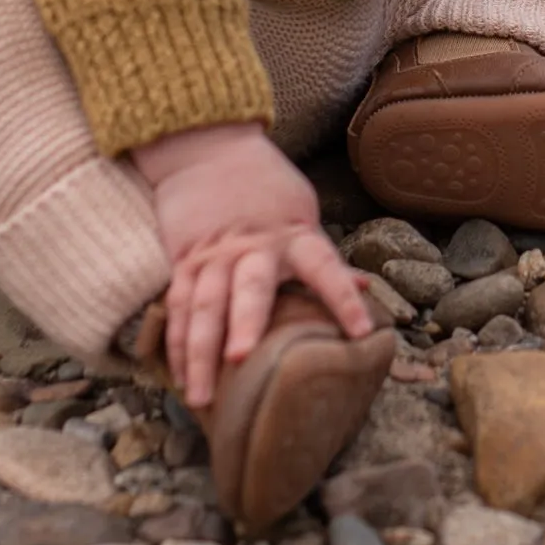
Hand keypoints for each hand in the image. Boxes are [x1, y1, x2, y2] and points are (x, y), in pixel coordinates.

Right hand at [131, 122, 372, 407]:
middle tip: (240, 359)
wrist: (206, 146)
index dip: (344, 297)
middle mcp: (252, 246)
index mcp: (293, 234)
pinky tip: (176, 375)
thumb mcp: (303, 212)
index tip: (363, 331)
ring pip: (203, 306)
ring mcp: (213, 254)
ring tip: (200, 398)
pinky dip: (176, 344)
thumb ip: (326, 256)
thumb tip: (369, 290)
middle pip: (247, 287)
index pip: (325, 266)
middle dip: (244, 323)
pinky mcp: (183, 260)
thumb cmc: (266, 186)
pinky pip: (178, 307)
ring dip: (199, 354)